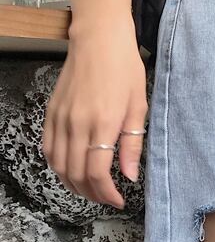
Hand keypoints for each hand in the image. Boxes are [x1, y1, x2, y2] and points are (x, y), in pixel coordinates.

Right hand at [41, 17, 147, 208]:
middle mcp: (77, 124)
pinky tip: (71, 170)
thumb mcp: (139, 106)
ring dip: (73, 184)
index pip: (98, 173)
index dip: (106, 194)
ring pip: (59, 165)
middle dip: (92, 193)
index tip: (118, 201)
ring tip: (91, 189)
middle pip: (76, 174)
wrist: (99, 40)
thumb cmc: (125, 70)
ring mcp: (60, 119)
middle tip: (106, 198)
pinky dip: (58, 166)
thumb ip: (133, 143)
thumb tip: (130, 176)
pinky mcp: (51, 113)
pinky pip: (48, 149)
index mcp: (103, 123)